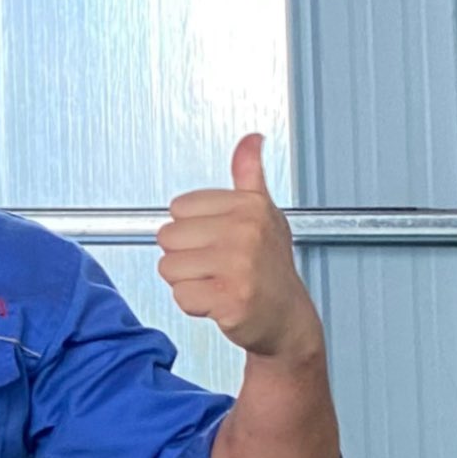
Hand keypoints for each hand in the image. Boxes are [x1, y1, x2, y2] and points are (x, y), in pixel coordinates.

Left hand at [158, 134, 322, 363]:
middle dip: (186, 256)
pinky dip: (194, 305)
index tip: (219, 240)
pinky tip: (218, 301)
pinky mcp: (230, 299)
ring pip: (169, 268)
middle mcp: (245, 232)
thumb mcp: (263, 212)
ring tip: (218, 282)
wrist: (288, 318)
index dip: (192, 229)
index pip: (178, 208)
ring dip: (188, 281)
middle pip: (168, 237)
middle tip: (218, 266)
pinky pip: (180, 296)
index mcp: (248, 206)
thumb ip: (249, 174)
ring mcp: (239, 265)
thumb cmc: (270, 267)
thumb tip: (251, 139)